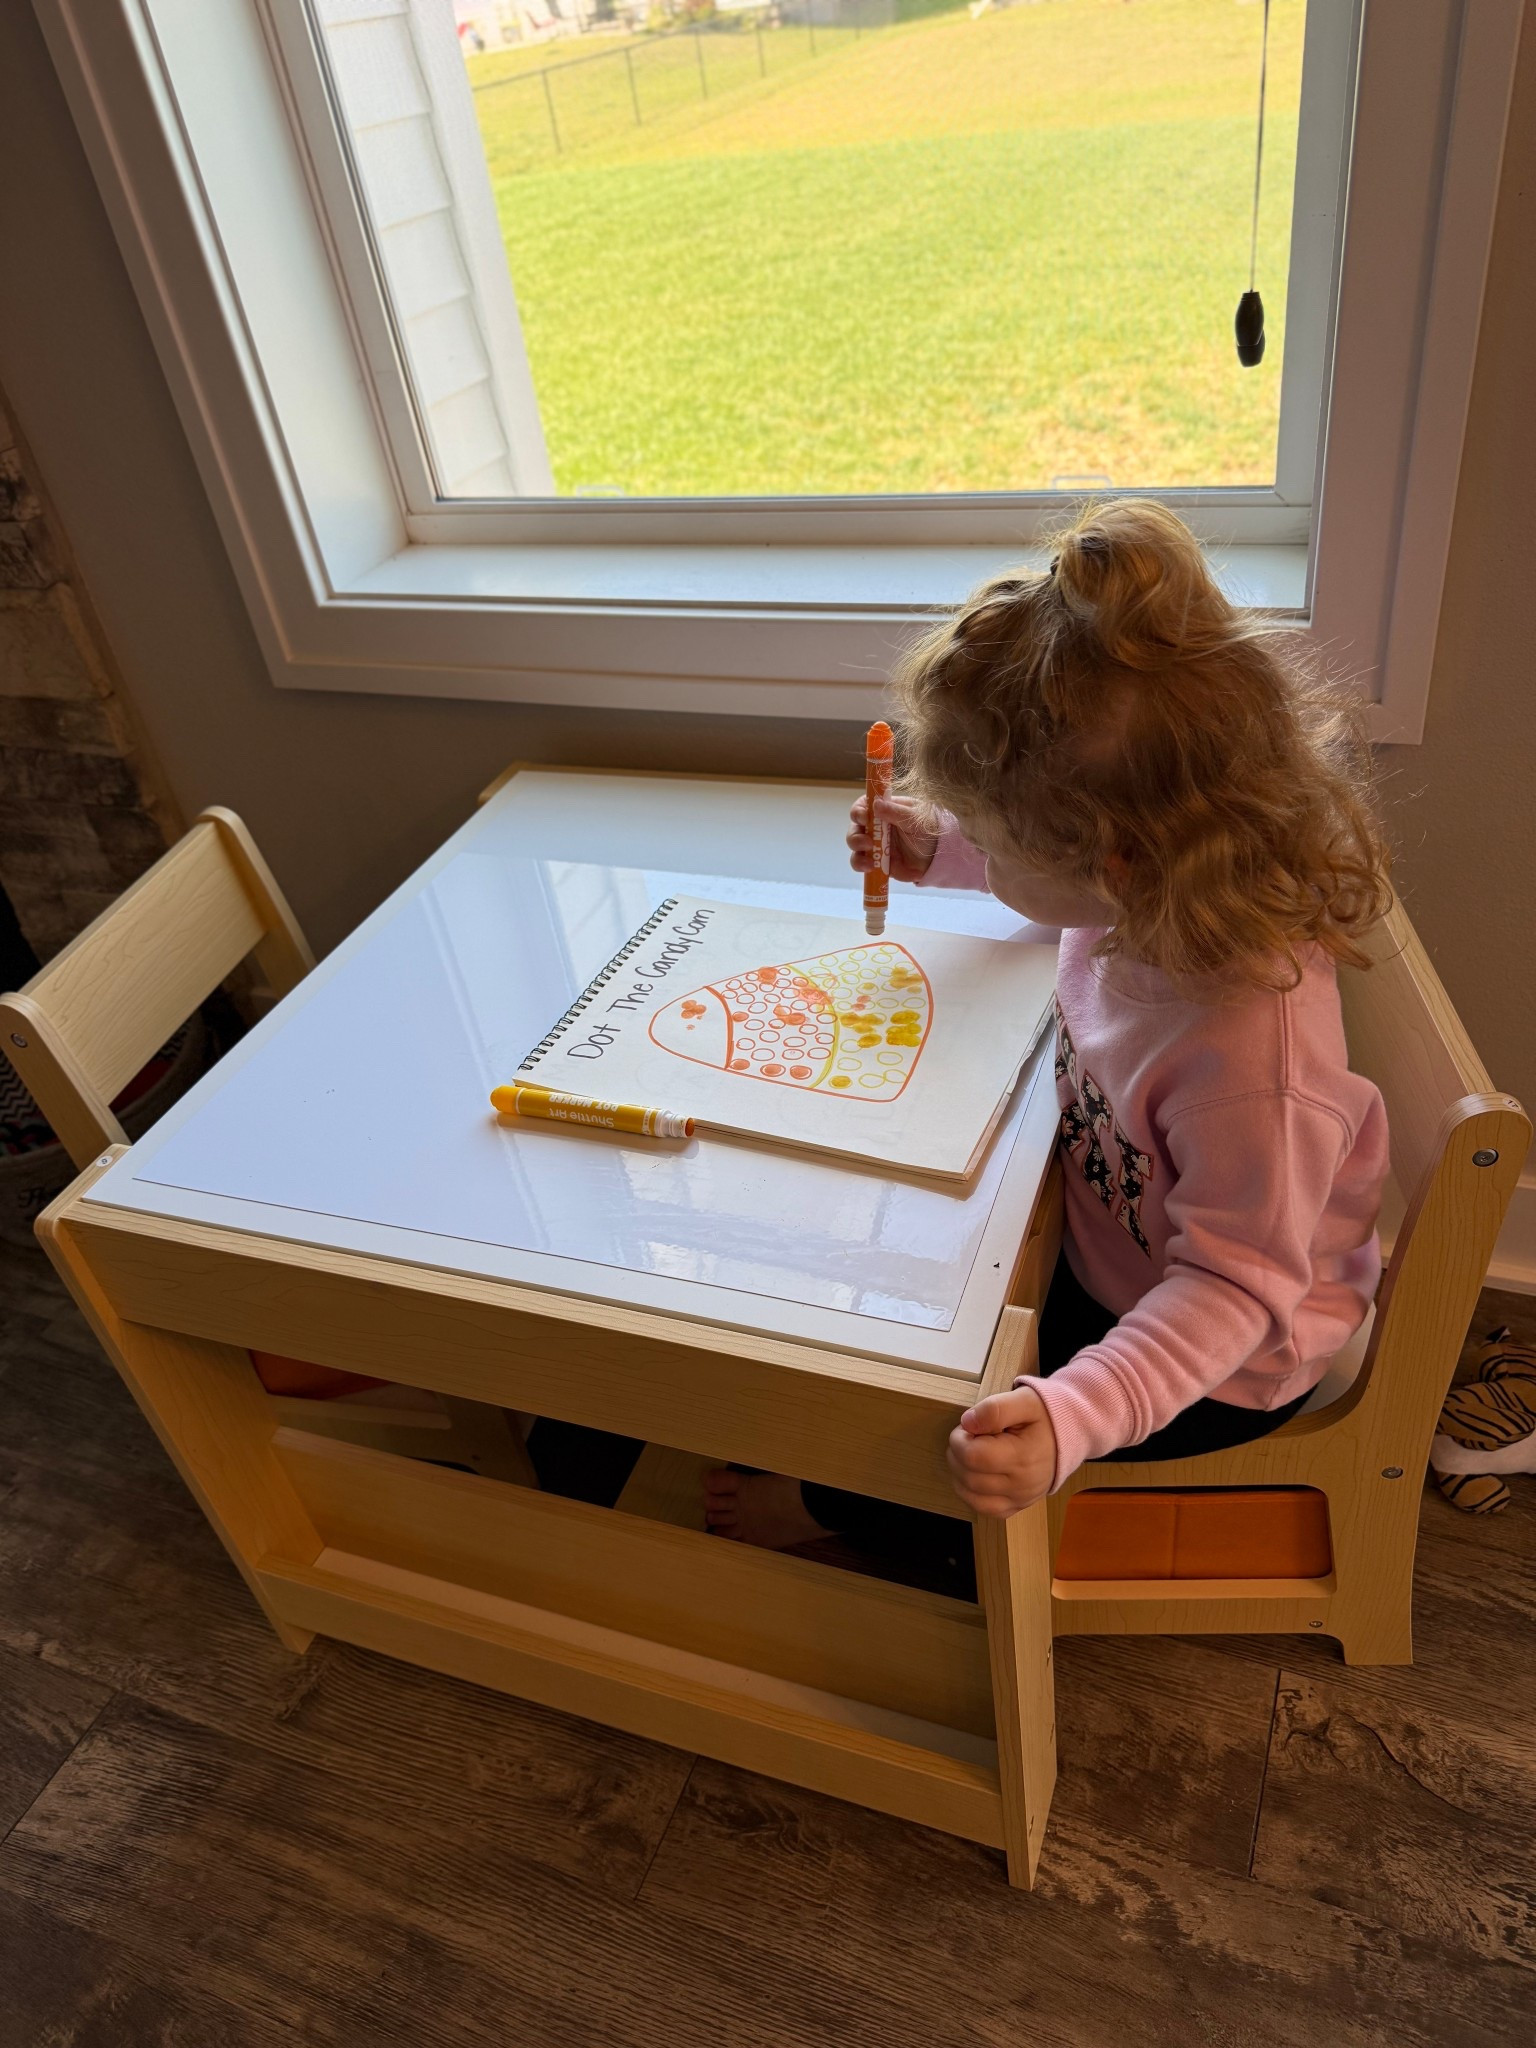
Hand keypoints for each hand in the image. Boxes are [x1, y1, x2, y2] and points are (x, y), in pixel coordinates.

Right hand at [847, 793, 939, 882]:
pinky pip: (865, 867)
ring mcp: (875, 847)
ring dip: (858, 857)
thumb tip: (875, 805)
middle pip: (854, 830)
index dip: (858, 811)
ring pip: (856, 851)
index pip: (862, 807)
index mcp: (883, 811)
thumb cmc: (928, 829)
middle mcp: (874, 828)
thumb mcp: (915, 818)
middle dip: (855, 837)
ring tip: (870, 863)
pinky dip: (867, 870)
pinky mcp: (878, 863)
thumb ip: (896, 812)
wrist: (939, 854)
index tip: (864, 817)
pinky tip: (875, 870)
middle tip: (868, 844)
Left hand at [947, 1380, 1057, 1518]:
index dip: (959, 1440)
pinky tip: (977, 1473)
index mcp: (1023, 1457)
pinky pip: (985, 1509)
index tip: (967, 1427)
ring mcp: (1020, 1499)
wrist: (1070, 1434)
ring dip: (960, 1474)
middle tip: (968, 1437)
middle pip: (969, 1478)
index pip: (973, 1457)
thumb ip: (995, 1409)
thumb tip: (967, 1423)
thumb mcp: (1024, 1400)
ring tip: (972, 1454)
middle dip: (957, 1455)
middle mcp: (1022, 1485)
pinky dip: (972, 1493)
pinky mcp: (1018, 1506)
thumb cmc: (1045, 1416)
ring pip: (972, 1497)